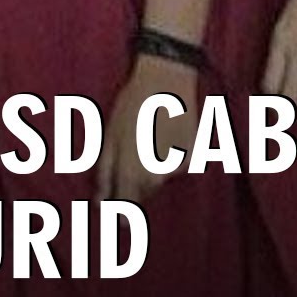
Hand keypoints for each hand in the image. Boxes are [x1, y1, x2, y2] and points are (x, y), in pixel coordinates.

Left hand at [96, 56, 199, 203]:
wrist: (166, 79)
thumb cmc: (131, 106)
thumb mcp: (109, 138)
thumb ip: (105, 174)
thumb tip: (101, 204)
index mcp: (132, 173)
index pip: (125, 206)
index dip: (120, 213)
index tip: (118, 216)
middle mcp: (157, 176)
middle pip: (145, 192)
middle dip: (136, 181)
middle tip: (135, 152)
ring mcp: (178, 166)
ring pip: (162, 178)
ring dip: (154, 166)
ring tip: (151, 136)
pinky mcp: (194, 155)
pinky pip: (179, 165)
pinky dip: (173, 155)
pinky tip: (168, 133)